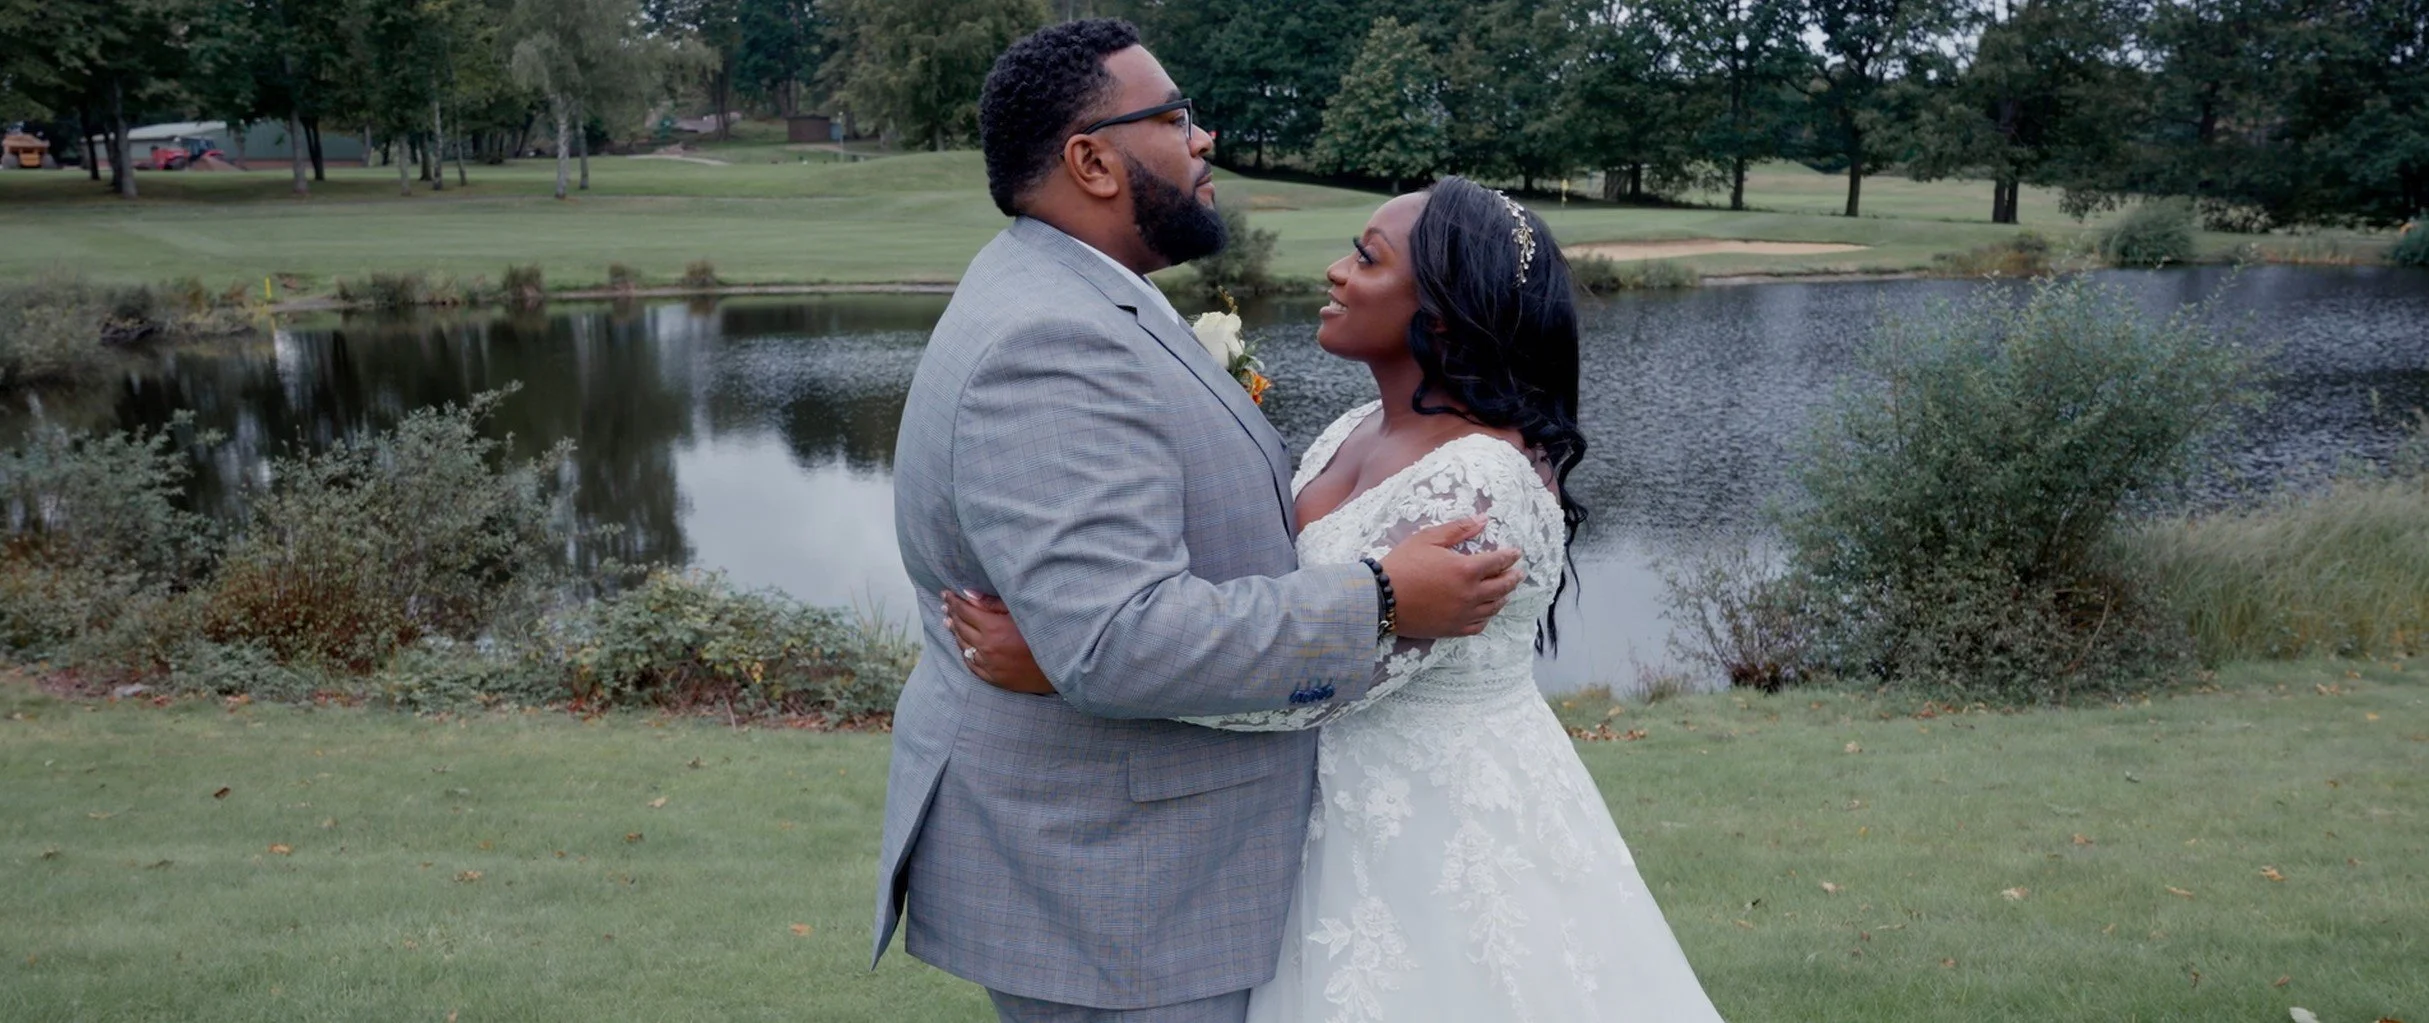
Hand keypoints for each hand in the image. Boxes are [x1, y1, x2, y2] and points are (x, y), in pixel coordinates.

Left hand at [942, 589, 1054, 694]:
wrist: (1064, 665)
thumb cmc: (1045, 633)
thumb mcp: (1021, 612)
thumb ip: (992, 603)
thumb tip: (968, 594)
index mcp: (993, 628)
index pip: (965, 611)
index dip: (954, 601)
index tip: (946, 593)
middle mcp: (987, 648)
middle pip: (961, 628)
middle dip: (952, 614)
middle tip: (945, 605)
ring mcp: (990, 665)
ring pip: (963, 646)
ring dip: (954, 632)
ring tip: (948, 621)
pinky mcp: (995, 678)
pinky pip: (971, 664)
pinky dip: (964, 652)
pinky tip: (961, 645)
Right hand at [1377, 517, 1523, 637]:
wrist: (1381, 597)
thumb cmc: (1403, 563)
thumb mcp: (1428, 538)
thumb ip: (1458, 529)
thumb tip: (1483, 519)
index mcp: (1466, 569)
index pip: (1498, 561)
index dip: (1510, 556)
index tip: (1516, 553)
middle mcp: (1470, 594)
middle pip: (1502, 586)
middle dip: (1513, 577)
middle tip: (1519, 572)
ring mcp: (1463, 614)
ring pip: (1493, 607)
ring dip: (1503, 597)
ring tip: (1506, 592)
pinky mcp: (1452, 628)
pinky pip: (1478, 626)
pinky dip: (1486, 618)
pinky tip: (1486, 612)